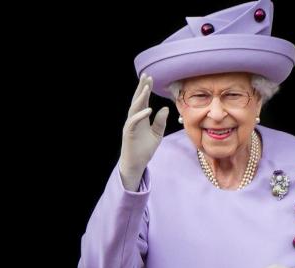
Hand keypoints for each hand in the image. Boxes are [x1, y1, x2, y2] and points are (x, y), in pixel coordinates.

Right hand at [119, 73, 169, 190]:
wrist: (136, 163)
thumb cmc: (145, 149)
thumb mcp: (157, 134)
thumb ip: (160, 122)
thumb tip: (165, 108)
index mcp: (141, 118)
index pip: (143, 101)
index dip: (146, 89)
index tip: (150, 78)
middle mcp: (134, 119)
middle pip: (137, 100)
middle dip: (141, 88)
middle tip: (146, 76)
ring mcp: (130, 125)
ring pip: (134, 108)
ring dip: (140, 98)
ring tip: (146, 88)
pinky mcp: (129, 133)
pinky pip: (134, 121)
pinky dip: (141, 115)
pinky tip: (149, 109)